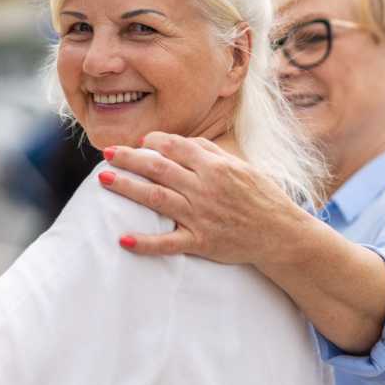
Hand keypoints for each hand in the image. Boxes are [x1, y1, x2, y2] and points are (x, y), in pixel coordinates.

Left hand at [101, 132, 318, 265]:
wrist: (281, 235)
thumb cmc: (261, 197)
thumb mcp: (240, 166)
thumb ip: (209, 152)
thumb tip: (177, 141)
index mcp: (215, 167)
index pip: (175, 146)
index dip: (151, 141)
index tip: (137, 142)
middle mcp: (205, 188)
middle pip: (158, 168)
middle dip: (129, 158)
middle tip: (107, 153)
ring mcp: (201, 216)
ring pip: (156, 198)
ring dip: (127, 188)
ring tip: (103, 180)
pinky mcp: (201, 242)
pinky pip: (168, 243)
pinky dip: (145, 242)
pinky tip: (123, 239)